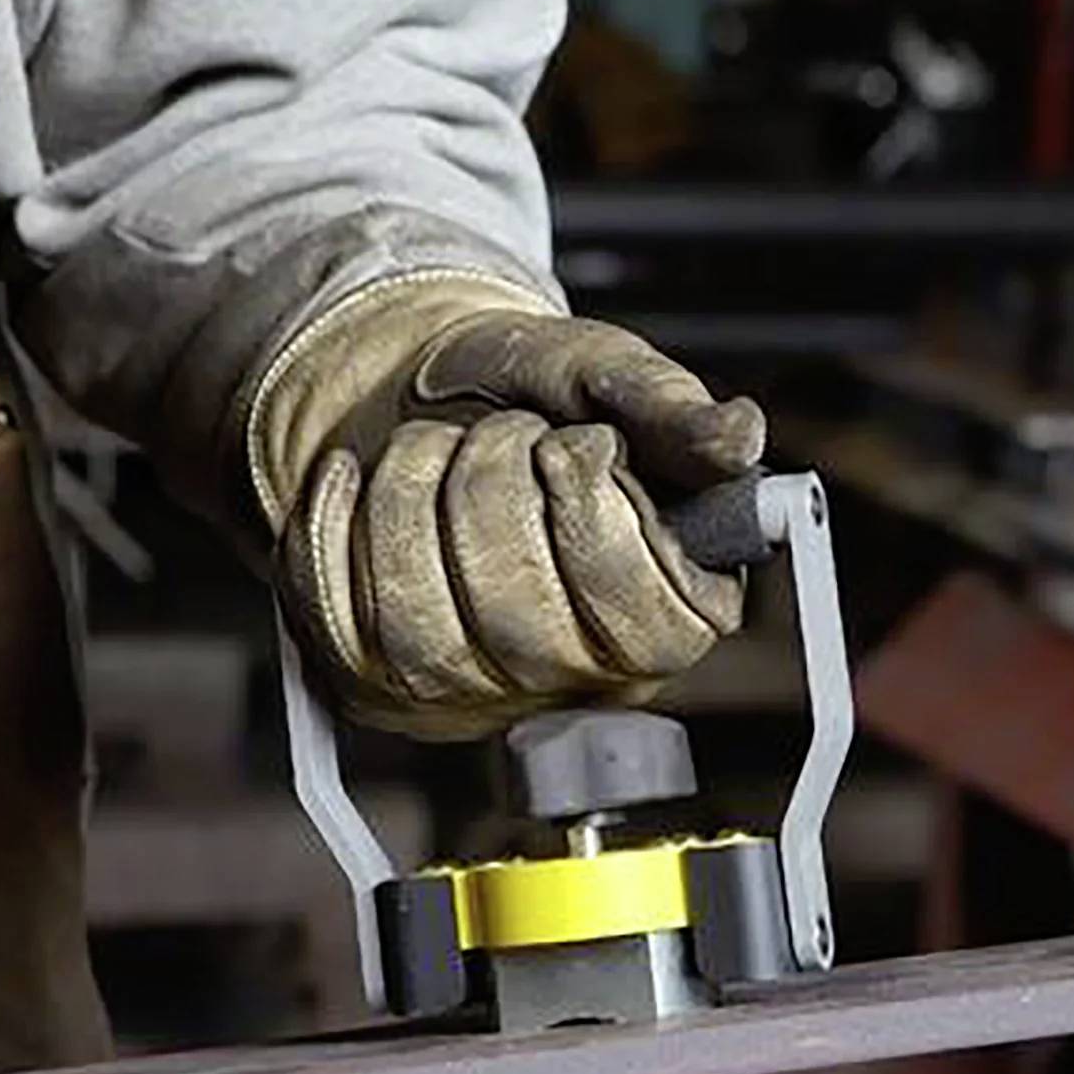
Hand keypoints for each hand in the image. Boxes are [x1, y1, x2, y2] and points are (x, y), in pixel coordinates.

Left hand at [250, 282, 764, 738]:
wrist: (420, 394)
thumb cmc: (530, 396)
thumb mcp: (608, 379)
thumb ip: (671, 410)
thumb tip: (738, 440)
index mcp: (664, 618)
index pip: (654, 631)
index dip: (606, 526)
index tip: (581, 446)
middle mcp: (571, 679)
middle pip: (526, 629)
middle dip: (496, 492)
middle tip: (502, 432)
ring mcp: (468, 694)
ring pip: (422, 629)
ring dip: (414, 499)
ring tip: (435, 446)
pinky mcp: (374, 682)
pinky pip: (335, 617)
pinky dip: (335, 524)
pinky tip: (353, 474)